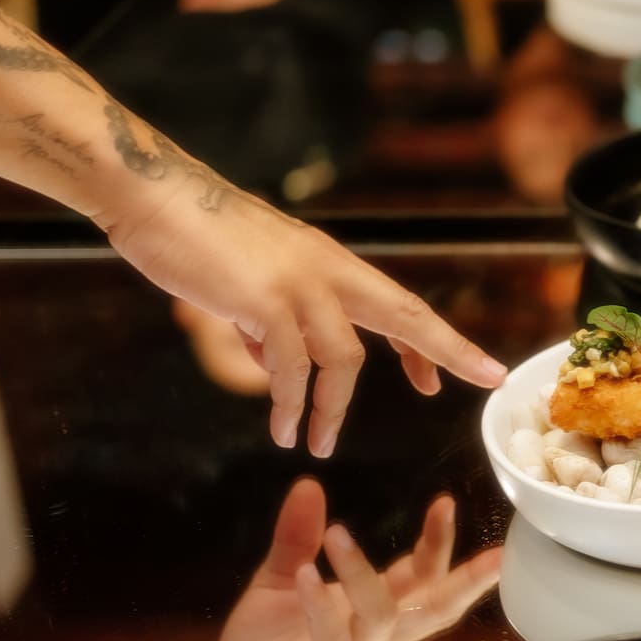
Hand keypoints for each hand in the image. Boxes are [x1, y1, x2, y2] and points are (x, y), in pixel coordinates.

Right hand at [102, 151, 506, 454]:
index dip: (430, 341)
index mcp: (330, 265)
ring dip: (333, 409)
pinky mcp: (263, 299)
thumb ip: (272, 321)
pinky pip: (290, 364)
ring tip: (318, 444)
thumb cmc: (196, 238)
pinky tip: (281, 427)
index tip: (454, 375)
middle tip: (487, 379)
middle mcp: (327, 270)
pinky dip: (289, 402)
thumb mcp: (251, 283)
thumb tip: (276, 363)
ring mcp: (299, 283)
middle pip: (405, 314)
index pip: (396, 304)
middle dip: (449, 349)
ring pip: (343, 359)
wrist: (153, 195)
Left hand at [188, 478, 502, 640]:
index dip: (437, 547)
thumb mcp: (279, 583)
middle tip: (494, 551)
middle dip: (466, 581)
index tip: (446, 503)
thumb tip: (310, 485)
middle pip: (434, 611)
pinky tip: (307, 575)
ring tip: (339, 533)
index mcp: (371, 617)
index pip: (421, 580)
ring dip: (363, 573)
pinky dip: (322, 606)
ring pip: (380, 618)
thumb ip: (297, 539)